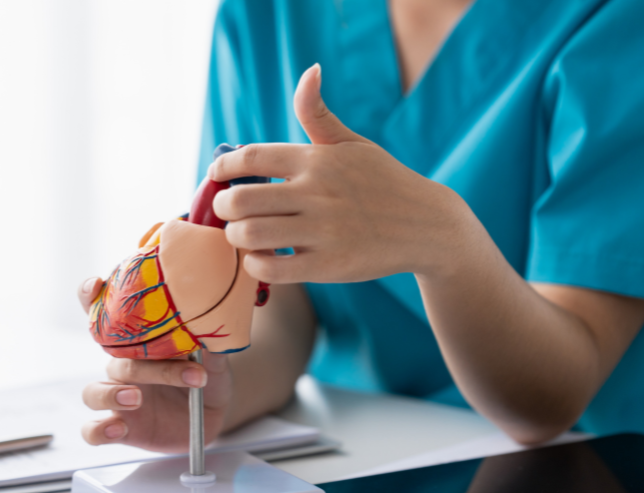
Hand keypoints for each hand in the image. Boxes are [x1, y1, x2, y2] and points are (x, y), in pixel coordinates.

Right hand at [76, 277, 233, 452]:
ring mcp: (117, 397)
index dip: (90, 298)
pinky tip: (117, 428)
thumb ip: (210, 348)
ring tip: (137, 399)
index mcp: (137, 343)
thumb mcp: (215, 361)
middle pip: (117, 360)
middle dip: (145, 367)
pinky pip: (92, 430)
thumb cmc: (207, 377)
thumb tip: (212, 330)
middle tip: (180, 374)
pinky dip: (99, 430)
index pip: (104, 316)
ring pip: (93, 392)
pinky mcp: (120, 427)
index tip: (96, 285)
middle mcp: (122, 368)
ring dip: (111, 394)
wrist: (213, 415)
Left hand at [209, 63, 472, 283]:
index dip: (222, 165)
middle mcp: (317, 193)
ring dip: (236, 237)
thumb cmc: (383, 181)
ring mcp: (323, 231)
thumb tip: (310, 71)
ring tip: (242, 234)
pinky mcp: (329, 265)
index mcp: (317, 160)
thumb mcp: (352, 143)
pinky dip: (255, 265)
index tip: (215, 173)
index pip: (251, 157)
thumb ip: (319, 114)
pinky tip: (261, 258)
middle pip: (241, 200)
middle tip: (226, 210)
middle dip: (222, 206)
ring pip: (251, 235)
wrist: (428, 225)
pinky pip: (273, 270)